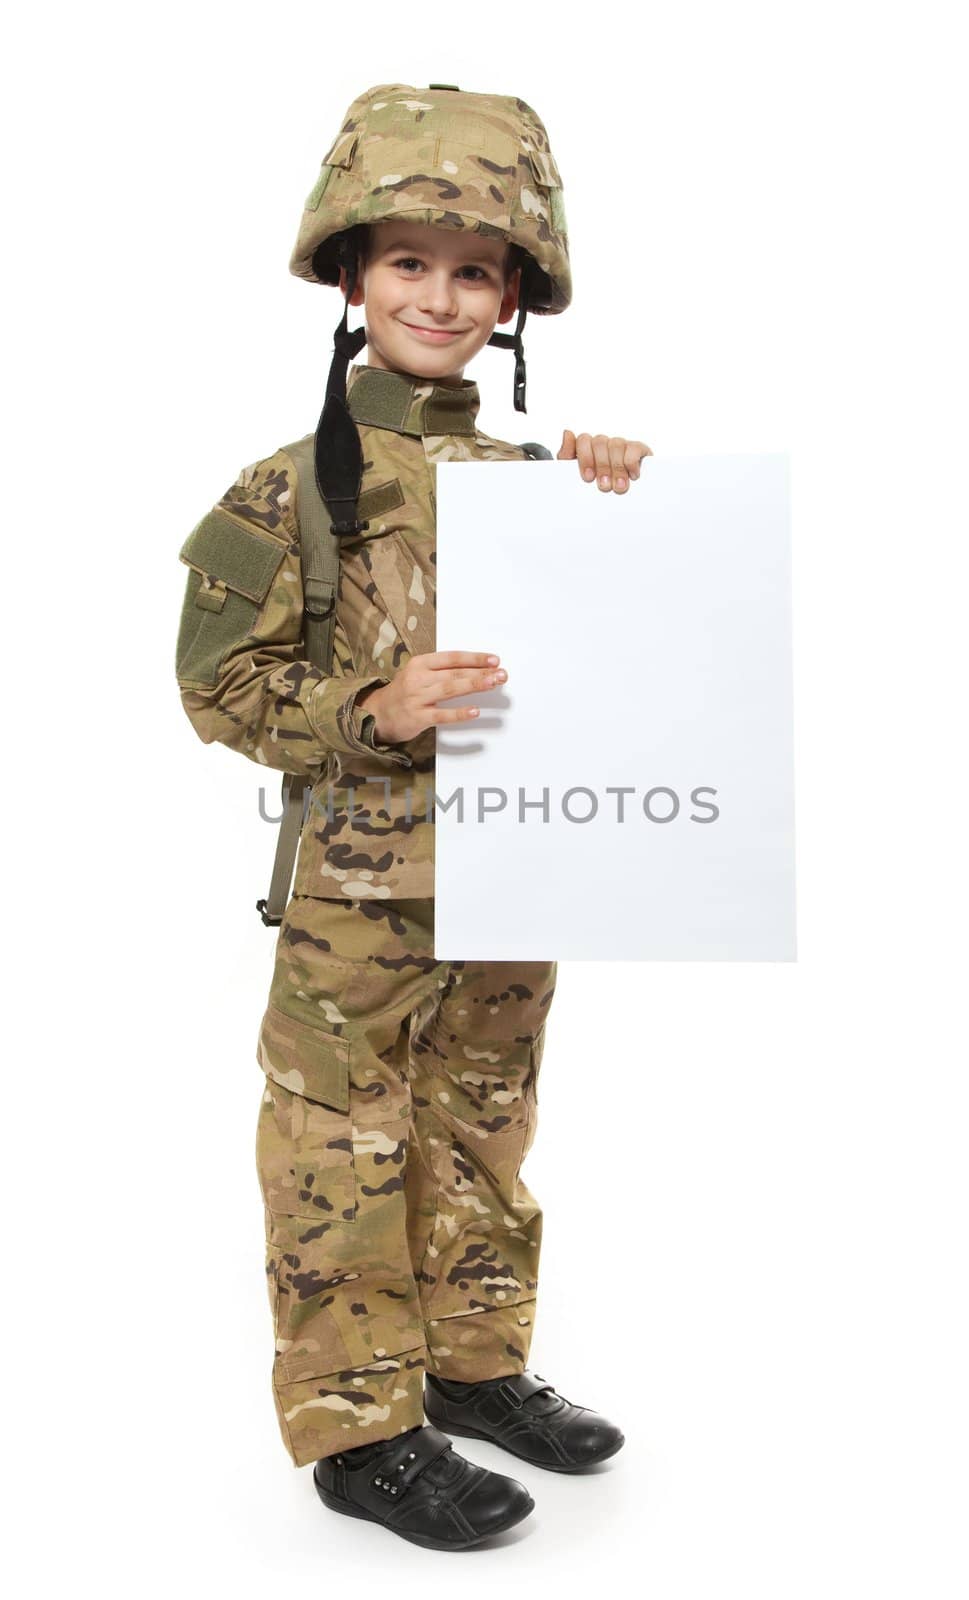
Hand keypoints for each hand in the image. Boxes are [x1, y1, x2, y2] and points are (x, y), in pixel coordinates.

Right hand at [357, 652, 507, 742]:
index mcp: (420, 663)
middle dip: (480, 672)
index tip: (494, 659)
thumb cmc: (404, 693)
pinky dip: (459, 713)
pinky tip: (474, 711)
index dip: (474, 658)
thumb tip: (475, 670)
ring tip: (493, 683)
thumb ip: (442, 671)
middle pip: (454, 672)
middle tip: (501, 673)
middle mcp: (418, 678)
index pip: (452, 658)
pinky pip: (442, 715)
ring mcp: (417, 698)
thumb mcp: (418, 674)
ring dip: (474, 685)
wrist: (377, 714)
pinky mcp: (417, 717)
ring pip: (450, 689)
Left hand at [557, 430, 652, 492]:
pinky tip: (632, 475)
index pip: (583, 440)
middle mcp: (604, 444)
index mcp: (588, 448)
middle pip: (599, 442)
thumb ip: (567, 455)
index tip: (588, 477)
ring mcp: (621, 445)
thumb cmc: (594, 487)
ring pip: (616, 444)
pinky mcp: (638, 449)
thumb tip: (567, 433)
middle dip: (601, 466)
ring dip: (616, 467)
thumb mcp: (575, 475)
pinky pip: (634, 448)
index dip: (585, 458)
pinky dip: (631, 463)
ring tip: (618, 486)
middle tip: (604, 486)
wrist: (617, 503)